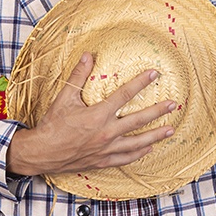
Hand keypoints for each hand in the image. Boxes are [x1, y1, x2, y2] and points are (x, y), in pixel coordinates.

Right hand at [6, 52, 176, 175]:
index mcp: (98, 115)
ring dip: (156, 135)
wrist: (43, 153)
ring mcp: (107, 149)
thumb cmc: (53, 125)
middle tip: (173, 105)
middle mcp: (106, 132)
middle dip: (157, 111)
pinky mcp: (104, 161)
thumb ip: (78, 76)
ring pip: (138, 142)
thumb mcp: (64, 97)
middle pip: (139, 120)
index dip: (141, 82)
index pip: (125, 95)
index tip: (155, 74)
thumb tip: (88, 55)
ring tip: (170, 130)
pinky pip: (127, 158)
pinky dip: (140, 153)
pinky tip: (149, 148)